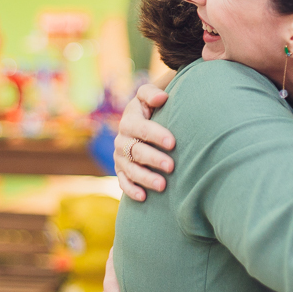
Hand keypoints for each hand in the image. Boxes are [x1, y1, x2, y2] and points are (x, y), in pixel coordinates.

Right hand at [114, 84, 176, 201]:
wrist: (138, 124)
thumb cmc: (149, 109)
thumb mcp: (147, 97)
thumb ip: (152, 94)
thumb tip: (163, 98)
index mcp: (130, 121)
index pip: (141, 128)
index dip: (156, 135)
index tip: (172, 142)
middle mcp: (122, 140)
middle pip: (136, 151)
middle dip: (153, 159)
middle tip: (171, 166)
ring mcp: (120, 157)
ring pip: (130, 169)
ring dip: (145, 178)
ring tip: (162, 185)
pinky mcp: (120, 171)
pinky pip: (123, 182)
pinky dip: (131, 190)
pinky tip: (144, 197)